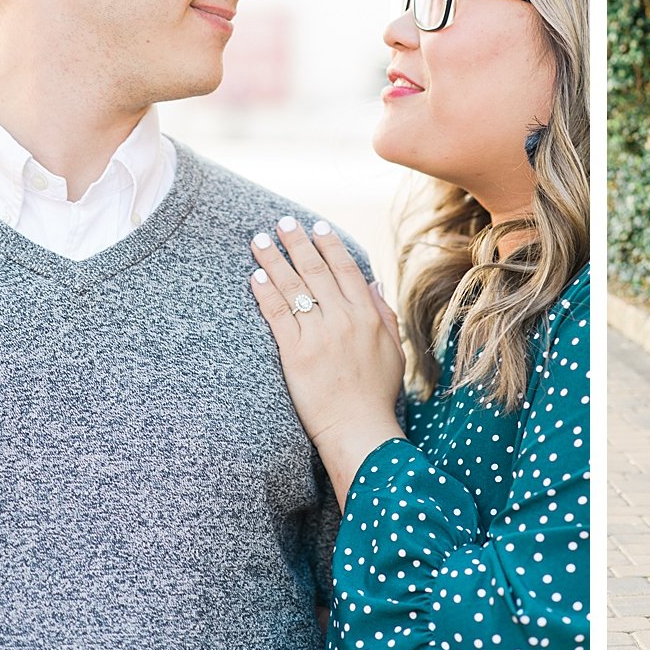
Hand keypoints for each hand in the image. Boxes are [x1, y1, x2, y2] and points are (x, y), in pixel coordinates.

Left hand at [250, 216, 406, 507]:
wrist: (358, 429)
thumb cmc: (376, 394)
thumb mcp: (393, 349)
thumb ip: (383, 313)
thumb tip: (373, 280)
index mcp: (368, 316)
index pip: (346, 269)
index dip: (330, 245)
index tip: (317, 225)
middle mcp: (344, 319)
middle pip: (316, 271)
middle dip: (298, 242)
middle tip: (283, 221)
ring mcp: (319, 335)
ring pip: (293, 287)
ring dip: (275, 259)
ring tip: (260, 239)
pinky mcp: (296, 353)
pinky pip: (278, 315)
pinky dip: (266, 292)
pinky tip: (256, 275)